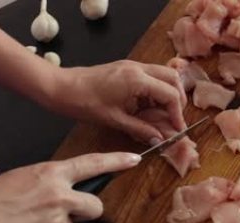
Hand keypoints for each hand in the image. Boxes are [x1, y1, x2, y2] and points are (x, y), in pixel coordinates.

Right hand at [0, 152, 140, 222]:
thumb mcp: (22, 179)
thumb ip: (49, 184)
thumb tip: (65, 193)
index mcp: (51, 174)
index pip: (92, 164)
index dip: (116, 161)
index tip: (133, 160)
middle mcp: (59, 196)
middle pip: (95, 207)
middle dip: (87, 213)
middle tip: (66, 213)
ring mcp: (56, 222)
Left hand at [49, 60, 187, 143]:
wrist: (61, 87)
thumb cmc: (84, 103)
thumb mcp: (115, 120)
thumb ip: (141, 129)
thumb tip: (159, 139)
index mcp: (137, 79)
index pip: (170, 94)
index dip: (177, 114)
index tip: (178, 129)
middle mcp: (138, 68)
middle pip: (173, 78)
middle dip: (177, 100)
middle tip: (173, 119)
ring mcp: (132, 66)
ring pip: (163, 75)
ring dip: (167, 94)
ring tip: (161, 115)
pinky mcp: (126, 68)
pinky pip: (150, 76)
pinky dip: (155, 91)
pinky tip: (147, 108)